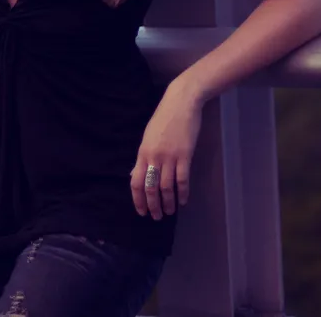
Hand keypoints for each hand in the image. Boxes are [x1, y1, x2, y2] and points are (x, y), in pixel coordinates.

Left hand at [131, 79, 204, 220]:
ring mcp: (169, 157)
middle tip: (156, 217)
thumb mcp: (148, 137)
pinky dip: (183, 193)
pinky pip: (182, 179)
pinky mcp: (184, 155)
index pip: (135, 181)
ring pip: (166, 187)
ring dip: (167, 202)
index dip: (137, 199)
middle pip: (150, 187)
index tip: (141, 211)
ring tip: (169, 212)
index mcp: (142, 153)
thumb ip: (144, 156)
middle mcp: (153, 157)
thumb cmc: (163, 119)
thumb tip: (138, 174)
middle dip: (152, 205)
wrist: (180, 103)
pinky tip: (184, 201)